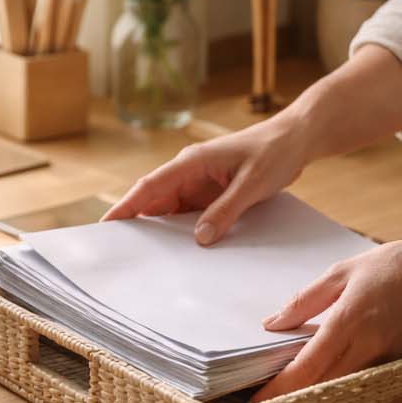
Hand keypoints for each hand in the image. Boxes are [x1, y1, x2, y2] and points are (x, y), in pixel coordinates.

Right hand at [103, 120, 310, 244]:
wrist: (296, 140)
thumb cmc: (274, 152)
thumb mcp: (252, 183)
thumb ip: (226, 210)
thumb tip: (200, 239)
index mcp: (191, 162)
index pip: (149, 187)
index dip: (125, 208)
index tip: (106, 227)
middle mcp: (189, 173)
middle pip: (154, 202)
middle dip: (137, 226)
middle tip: (120, 255)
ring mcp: (200, 184)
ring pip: (171, 212)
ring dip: (161, 233)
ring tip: (146, 262)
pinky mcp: (212, 194)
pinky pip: (191, 216)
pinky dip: (184, 233)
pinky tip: (183, 254)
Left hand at [252, 225, 401, 401]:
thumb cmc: (397, 265)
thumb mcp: (343, 271)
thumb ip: (305, 300)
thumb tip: (273, 323)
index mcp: (347, 323)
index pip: (304, 369)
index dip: (277, 390)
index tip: (254, 400)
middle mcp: (367, 347)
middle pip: (320, 387)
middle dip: (290, 398)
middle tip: (263, 402)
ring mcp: (387, 359)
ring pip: (342, 388)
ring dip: (315, 394)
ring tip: (289, 393)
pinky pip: (365, 381)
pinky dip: (343, 384)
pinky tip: (328, 380)